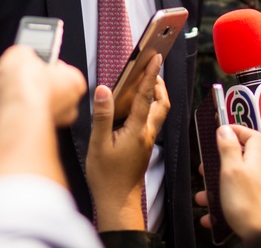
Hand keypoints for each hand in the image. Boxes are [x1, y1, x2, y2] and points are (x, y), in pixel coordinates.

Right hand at [0, 49, 84, 127]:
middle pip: (42, 84)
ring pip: (27, 97)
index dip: (43, 60)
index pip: (61, 68)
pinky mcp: (28, 127)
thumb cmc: (28, 86)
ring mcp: (47, 118)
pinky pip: (16, 108)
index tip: (32, 56)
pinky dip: (4, 97)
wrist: (14, 112)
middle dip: (23, 75)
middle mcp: (65, 104)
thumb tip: (20, 56)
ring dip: (11, 85)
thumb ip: (24, 54)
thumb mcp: (23, 52)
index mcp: (74, 83)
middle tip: (13, 66)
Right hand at [86, 53, 168, 231]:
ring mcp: (146, 141)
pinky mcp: (142, 147)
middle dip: (158, 84)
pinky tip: (133, 108)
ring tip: (144, 83)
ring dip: (154, 95)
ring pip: (157, 112)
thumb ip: (102, 116)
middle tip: (151, 69)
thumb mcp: (99, 144)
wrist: (118, 202)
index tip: (155, 58)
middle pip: (161, 103)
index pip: (146, 96)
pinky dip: (147, 107)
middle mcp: (146, 133)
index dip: (150, 74)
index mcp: (137, 130)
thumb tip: (104, 91)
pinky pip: (150, 121)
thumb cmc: (107, 178)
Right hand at [211, 124, 260, 240]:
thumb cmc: (247, 203)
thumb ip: (228, 148)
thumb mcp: (232, 170)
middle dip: (218, 162)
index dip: (239, 130)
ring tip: (203, 195)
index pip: (253, 136)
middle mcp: (256, 174)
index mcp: (254, 161)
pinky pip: (230, 202)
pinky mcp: (249, 207)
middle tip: (206, 166)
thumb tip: (225, 128)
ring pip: (230, 183)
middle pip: (238, 159)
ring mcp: (253, 191)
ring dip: (213, 188)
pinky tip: (209, 215)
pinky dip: (217, 207)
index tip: (223, 131)